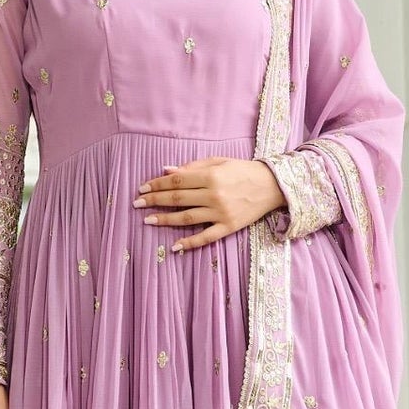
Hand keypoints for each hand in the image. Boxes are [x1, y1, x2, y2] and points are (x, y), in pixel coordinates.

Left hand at [133, 157, 287, 251]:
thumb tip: (167, 171)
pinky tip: (175, 246)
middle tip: (137, 204)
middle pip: (177, 199)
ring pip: (186, 218)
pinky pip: (206, 237)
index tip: (142, 188)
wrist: (272, 186)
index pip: (176, 182)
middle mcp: (213, 195)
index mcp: (210, 176)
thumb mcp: (219, 161)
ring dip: (164, 220)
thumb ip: (192, 166)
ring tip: (148, 221)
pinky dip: (190, 242)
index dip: (157, 185)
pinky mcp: (228, 227)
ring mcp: (220, 213)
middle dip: (154, 201)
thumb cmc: (243, 170)